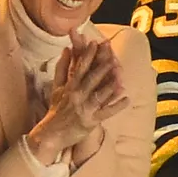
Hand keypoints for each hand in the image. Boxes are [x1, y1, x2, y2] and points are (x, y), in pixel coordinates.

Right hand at [27, 33, 128, 159]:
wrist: (50, 134)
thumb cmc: (56, 109)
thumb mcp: (57, 87)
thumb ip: (63, 67)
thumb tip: (67, 49)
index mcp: (70, 86)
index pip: (80, 67)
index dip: (88, 55)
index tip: (95, 43)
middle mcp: (77, 96)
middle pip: (91, 79)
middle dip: (102, 67)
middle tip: (112, 55)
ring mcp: (84, 109)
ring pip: (99, 95)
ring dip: (110, 85)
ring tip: (121, 75)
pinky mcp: (90, 121)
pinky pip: (106, 113)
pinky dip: (117, 107)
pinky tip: (127, 99)